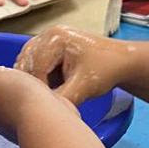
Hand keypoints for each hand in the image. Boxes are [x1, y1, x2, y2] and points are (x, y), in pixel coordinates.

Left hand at [0, 56, 77, 142]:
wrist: (47, 120)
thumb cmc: (18, 96)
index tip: (4, 73)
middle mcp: (1, 122)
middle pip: (3, 99)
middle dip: (12, 89)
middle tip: (23, 79)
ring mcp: (21, 127)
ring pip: (21, 107)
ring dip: (28, 98)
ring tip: (38, 89)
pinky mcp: (41, 128)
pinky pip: (38, 114)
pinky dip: (42, 107)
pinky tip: (48, 102)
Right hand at [14, 26, 133, 105]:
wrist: (121, 62)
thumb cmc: (105, 71)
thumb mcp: (83, 88)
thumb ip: (61, 99)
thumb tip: (41, 112)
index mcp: (56, 38)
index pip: (35, 66)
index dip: (38, 88)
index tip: (46, 105)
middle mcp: (48, 34)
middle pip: (27, 62)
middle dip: (33, 84)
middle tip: (42, 103)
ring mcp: (48, 39)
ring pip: (28, 64)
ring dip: (33, 82)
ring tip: (45, 97)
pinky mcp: (50, 48)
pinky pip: (34, 64)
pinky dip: (37, 78)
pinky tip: (47, 90)